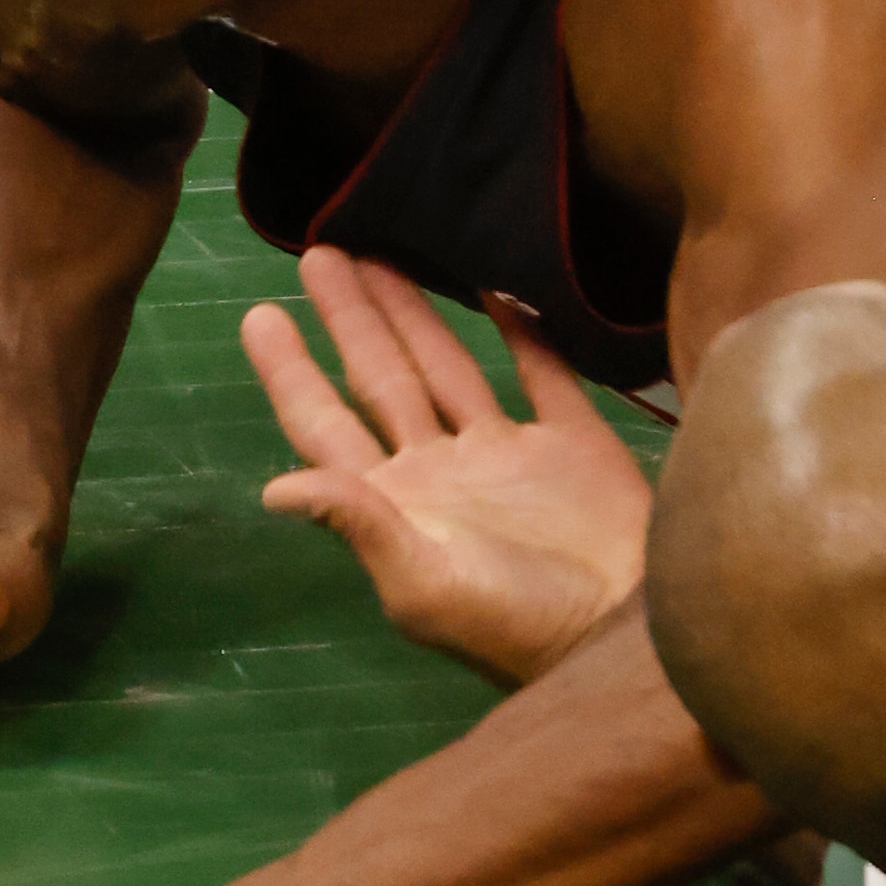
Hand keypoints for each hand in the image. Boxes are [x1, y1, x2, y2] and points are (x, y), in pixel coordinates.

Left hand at [248, 249, 650, 689]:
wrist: (626, 630)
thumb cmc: (515, 621)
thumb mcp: (422, 584)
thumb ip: (358, 524)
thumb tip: (274, 486)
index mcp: (397, 502)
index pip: (326, 424)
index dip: (290, 372)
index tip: (259, 314)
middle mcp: (442, 468)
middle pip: (381, 378)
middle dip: (348, 318)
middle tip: (319, 254)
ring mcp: (507, 454)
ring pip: (448, 366)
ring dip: (413, 314)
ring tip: (380, 255)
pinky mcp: (572, 444)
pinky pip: (540, 372)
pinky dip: (519, 330)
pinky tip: (494, 289)